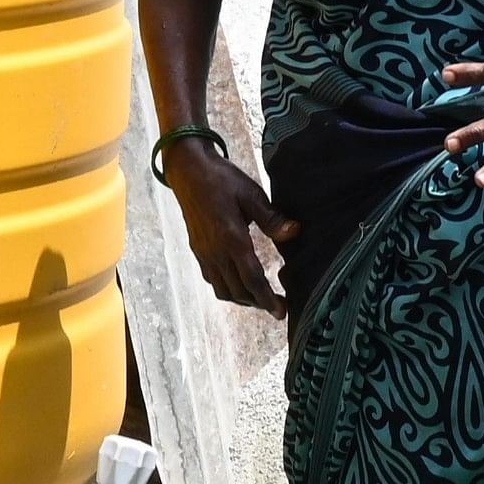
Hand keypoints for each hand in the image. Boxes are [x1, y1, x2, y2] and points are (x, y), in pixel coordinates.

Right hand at [165, 147, 296, 315]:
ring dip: (243, 299)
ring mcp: (204, 253)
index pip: (252, 279)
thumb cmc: (221, 179)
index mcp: (231, 239)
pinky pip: (212, 280)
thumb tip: (295, 232)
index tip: (281, 312)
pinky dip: (227, 289)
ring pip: (223, 290)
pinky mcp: (198, 250)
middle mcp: (215, 252)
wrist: (188, 171)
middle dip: (259, 303)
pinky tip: (238, 283)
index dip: (267, 299)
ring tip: (260, 298)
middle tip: (278, 306)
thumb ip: (271, 218)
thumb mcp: (251, 194)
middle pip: (238, 291)